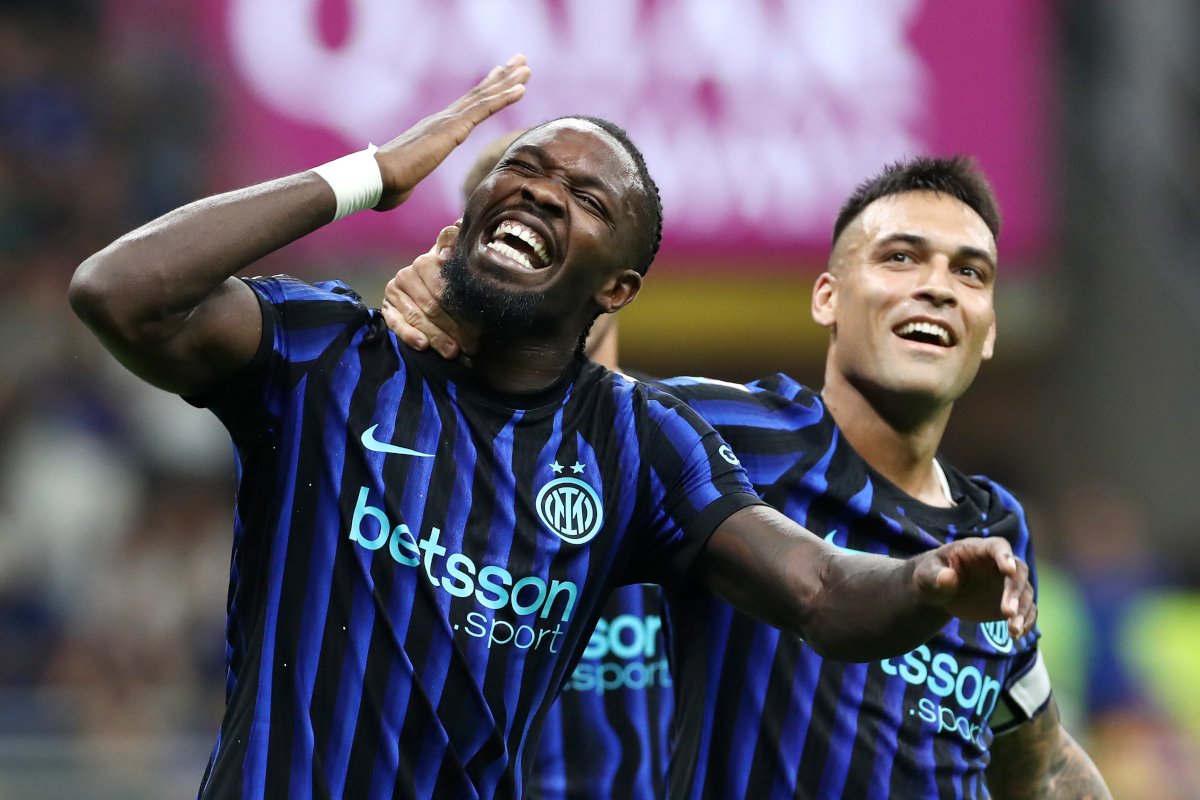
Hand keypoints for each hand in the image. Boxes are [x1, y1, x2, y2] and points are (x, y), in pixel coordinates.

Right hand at [373, 54, 530, 209]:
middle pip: (477, 94)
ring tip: (526, 67)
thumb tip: (397, 191)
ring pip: (484, 96)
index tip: (499, 75)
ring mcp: (448, 121)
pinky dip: (504, 98)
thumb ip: (405, 180)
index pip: (465, 106)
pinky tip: (521, 89)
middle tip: (520, 60)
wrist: (377, 178)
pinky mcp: (453, 129)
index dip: (484, 90)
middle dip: (501, 76)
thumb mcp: (403, 181)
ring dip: (508, 81)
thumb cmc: (385, 184)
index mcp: (434, 130)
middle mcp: (442, 119)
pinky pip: (484, 110)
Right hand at [381, 223, 475, 357]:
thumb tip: (462, 225)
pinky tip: (423, 346)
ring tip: (453, 353)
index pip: (444, 288)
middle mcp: (408, 272)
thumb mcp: (459, 263)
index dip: (460, 310)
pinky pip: (395, 323)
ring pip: (417, 316)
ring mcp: (395, 289)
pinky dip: (409, 334)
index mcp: (427, 260)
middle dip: (453, 329)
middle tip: (470, 347)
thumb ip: (460, 246)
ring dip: (436, 337)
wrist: (427, 283)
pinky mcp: (386, 306)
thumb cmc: (450, 278)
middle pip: (433, 305)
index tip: (477, 331)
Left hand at [914, 537, 1035, 638]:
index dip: (1005, 556)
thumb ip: (936, 575)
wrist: (939, 591)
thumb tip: (948, 577)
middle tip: (1007, 612)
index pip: (998, 547)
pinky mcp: (1012, 601)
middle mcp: (999, 563)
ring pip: (1025, 593)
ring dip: (1023, 611)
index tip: (1008, 569)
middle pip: (1018, 572)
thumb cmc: (931, 575)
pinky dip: (1026, 621)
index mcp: (978, 549)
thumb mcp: (927, 574)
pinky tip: (1017, 634)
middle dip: (1015, 591)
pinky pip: (1027, 610)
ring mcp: (1007, 583)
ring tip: (1013, 631)